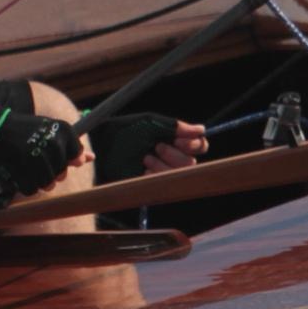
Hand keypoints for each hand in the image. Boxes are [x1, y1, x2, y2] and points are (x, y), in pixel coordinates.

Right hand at [0, 110, 83, 197]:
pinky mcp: (22, 167)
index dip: (63, 161)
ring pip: (47, 184)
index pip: (77, 158)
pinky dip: (23, 185)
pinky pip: (31, 189)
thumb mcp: (48, 132)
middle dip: (48, 173)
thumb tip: (90, 159)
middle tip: (32, 158)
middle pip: (62, 175)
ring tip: (24, 166)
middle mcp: (54, 142)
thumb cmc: (22, 131)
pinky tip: (17, 172)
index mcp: (64, 130)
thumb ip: (70, 147)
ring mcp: (38, 155)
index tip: (48, 152)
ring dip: (35, 180)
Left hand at [90, 113, 206, 183]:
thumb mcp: (152, 123)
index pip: (200, 146)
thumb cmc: (127, 130)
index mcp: (175, 140)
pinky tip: (142, 170)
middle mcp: (172, 156)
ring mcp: (163, 171)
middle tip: (155, 146)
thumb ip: (176, 126)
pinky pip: (164, 184)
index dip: (194, 145)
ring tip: (145, 157)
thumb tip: (202, 129)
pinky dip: (154, 177)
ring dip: (162, 165)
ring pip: (178, 174)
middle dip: (173, 154)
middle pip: (191, 163)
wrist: (105, 143)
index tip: (178, 139)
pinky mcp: (152, 183)